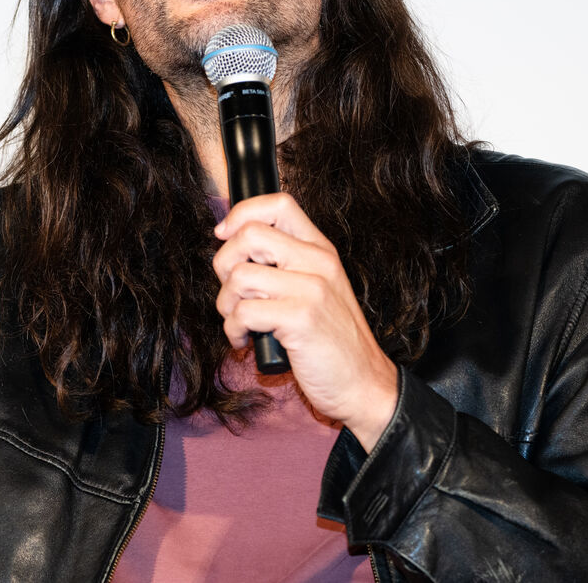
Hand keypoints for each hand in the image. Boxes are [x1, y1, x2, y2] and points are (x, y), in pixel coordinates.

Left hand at [213, 193, 398, 450]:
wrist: (364, 383)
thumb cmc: (332, 341)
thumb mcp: (318, 289)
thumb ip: (286, 264)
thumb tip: (232, 244)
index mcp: (321, 250)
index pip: (279, 203)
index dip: (242, 213)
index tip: (224, 235)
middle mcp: (318, 262)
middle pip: (249, 235)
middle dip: (224, 264)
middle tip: (233, 292)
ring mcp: (312, 289)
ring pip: (240, 276)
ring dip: (226, 304)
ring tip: (238, 321)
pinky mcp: (301, 318)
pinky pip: (244, 311)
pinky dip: (233, 329)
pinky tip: (245, 339)